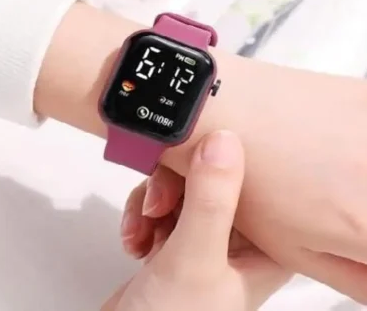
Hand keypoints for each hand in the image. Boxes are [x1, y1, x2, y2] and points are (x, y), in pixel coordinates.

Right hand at [37, 3, 366, 301]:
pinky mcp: (172, 242)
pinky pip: (161, 206)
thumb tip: (224, 141)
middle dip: (175, 187)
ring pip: (181, 189)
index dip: (232, 161)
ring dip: (154, 201)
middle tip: (159, 201)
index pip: (260, 184)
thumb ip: (210, 200)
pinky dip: (142, 216)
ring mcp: (201, 241)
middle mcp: (235, 242)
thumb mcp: (194, 259)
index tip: (202, 145)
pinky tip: (136, 238)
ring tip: (144, 226)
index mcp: (262, 249)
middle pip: (211, 182)